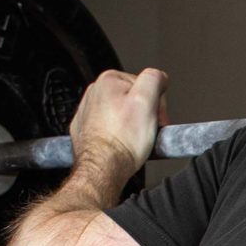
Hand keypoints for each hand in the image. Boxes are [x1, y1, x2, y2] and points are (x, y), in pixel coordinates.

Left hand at [70, 66, 167, 180]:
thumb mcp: (147, 100)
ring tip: (132, 139)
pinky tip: (121, 143)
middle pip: (134, 98)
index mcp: (109, 81)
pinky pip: (109, 127)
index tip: (155, 120)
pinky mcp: (86, 130)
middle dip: (144, 115)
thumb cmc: (122, 141)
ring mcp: (88, 111)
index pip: (146, 85)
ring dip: (131, 126)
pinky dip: (118, 135)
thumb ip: (154, 78)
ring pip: (122, 114)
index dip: (156, 105)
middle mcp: (95, 93)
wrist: (103, 168)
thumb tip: (159, 77)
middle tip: (145, 131)